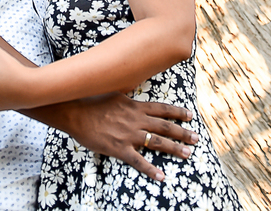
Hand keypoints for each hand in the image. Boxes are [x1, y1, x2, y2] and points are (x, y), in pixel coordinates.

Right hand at [56, 93, 197, 181]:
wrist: (75, 112)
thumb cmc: (91, 102)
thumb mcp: (113, 94)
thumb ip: (127, 97)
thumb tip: (133, 94)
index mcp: (134, 106)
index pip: (161, 109)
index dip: (177, 112)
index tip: (190, 116)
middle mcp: (136, 119)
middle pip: (165, 126)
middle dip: (183, 132)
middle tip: (196, 138)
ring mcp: (129, 134)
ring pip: (157, 142)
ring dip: (175, 148)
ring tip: (188, 154)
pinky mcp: (119, 148)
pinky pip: (138, 160)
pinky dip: (151, 169)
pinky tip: (161, 177)